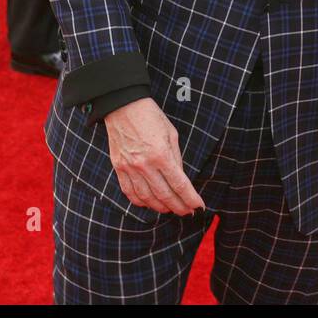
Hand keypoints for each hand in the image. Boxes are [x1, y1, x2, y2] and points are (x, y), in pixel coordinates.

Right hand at [104, 97, 205, 215]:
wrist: (123, 106)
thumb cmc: (150, 116)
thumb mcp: (171, 134)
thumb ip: (176, 158)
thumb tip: (180, 179)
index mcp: (161, 154)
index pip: (179, 185)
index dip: (190, 198)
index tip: (198, 206)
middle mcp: (145, 165)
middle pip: (164, 195)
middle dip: (179, 207)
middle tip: (187, 211)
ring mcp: (129, 168)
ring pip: (147, 198)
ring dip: (161, 207)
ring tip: (170, 209)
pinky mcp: (119, 168)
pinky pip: (129, 192)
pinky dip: (140, 202)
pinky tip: (149, 203)